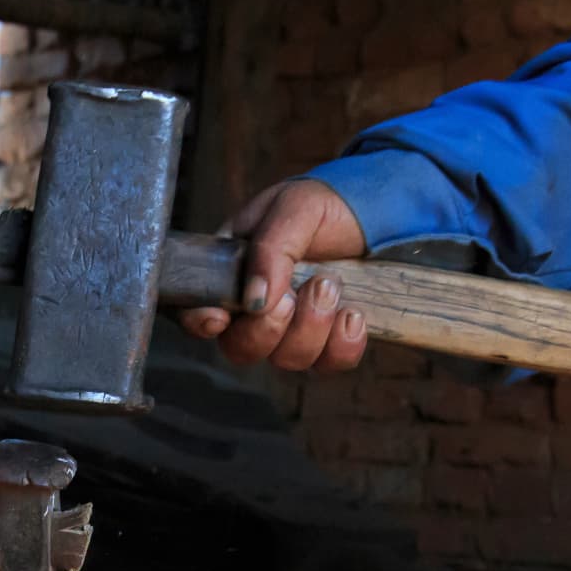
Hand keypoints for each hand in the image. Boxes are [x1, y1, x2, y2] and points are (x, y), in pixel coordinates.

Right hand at [178, 179, 369, 371]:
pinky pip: (329, 364)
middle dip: (268, 328)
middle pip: (240, 348)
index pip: (198, 311)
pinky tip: (353, 313)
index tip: (219, 318)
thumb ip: (270, 250)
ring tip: (331, 286)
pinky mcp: (328, 343)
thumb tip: (254, 299)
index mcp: (232, 273)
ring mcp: (292, 331)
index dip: (200, 323)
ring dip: (311, 327)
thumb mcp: (292, 208)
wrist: (372, 213)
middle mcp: (256, 311)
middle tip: (293, 295)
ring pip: (287, 360)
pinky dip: (343, 344)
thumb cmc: (322, 205)